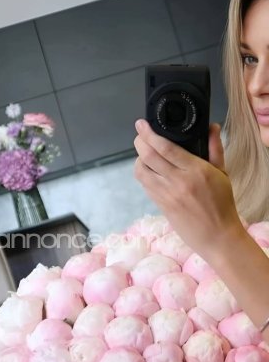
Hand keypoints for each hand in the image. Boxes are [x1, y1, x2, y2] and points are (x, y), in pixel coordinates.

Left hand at [133, 119, 244, 262]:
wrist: (217, 236)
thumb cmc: (222, 205)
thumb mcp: (223, 174)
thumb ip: (215, 149)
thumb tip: (212, 127)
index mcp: (196, 171)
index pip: (166, 148)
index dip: (149, 134)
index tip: (141, 124)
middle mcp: (178, 182)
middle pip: (148, 157)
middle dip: (139, 142)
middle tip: (139, 135)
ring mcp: (167, 195)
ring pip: (141, 172)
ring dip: (138, 159)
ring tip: (143, 153)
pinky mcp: (160, 205)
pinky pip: (145, 185)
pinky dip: (143, 174)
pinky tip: (148, 170)